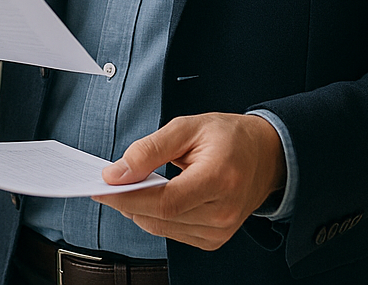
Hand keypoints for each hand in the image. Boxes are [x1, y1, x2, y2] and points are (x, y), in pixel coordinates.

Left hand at [93, 113, 285, 250]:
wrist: (265, 155)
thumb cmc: (229, 136)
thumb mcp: (188, 127)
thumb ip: (150, 149)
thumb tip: (116, 173)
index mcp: (220, 178)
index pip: (165, 201)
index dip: (128, 196)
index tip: (103, 186)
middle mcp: (223, 212)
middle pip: (160, 217)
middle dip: (127, 200)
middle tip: (108, 181)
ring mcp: (220, 231)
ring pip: (162, 228)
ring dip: (139, 209)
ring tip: (131, 184)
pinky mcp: (214, 240)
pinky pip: (172, 233)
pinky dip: (155, 216)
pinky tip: (152, 196)